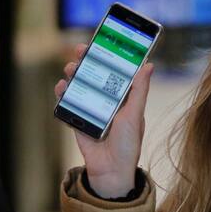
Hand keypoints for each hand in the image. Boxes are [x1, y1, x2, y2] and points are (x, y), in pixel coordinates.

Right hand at [55, 43, 153, 198]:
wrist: (111, 171)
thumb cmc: (128, 144)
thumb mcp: (135, 114)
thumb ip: (139, 90)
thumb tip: (148, 65)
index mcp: (122, 96)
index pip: (115, 70)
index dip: (108, 54)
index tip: (103, 39)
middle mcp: (106, 99)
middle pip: (94, 73)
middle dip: (87, 59)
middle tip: (81, 49)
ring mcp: (90, 108)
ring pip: (80, 84)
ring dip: (74, 73)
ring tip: (72, 67)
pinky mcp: (77, 118)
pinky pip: (68, 102)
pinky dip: (63, 93)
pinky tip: (62, 86)